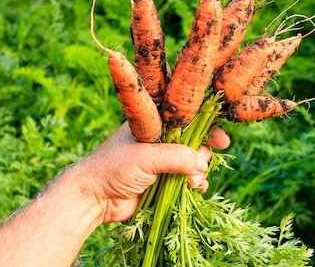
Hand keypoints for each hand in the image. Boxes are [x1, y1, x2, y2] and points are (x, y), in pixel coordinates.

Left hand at [76, 122, 230, 223]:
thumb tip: (201, 163)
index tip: (221, 141)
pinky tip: (195, 190)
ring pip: (194, 162)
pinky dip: (195, 184)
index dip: (207, 126)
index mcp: (155, 122)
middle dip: (203, 154)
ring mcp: (162, 160)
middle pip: (195, 140)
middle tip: (201, 165)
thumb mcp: (146, 156)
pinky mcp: (162, 181)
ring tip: (193, 183)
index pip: (188, 117)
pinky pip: (187, 180)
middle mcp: (160, 138)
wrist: (93, 198)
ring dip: (199, 172)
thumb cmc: (114, 167)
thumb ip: (176, 157)